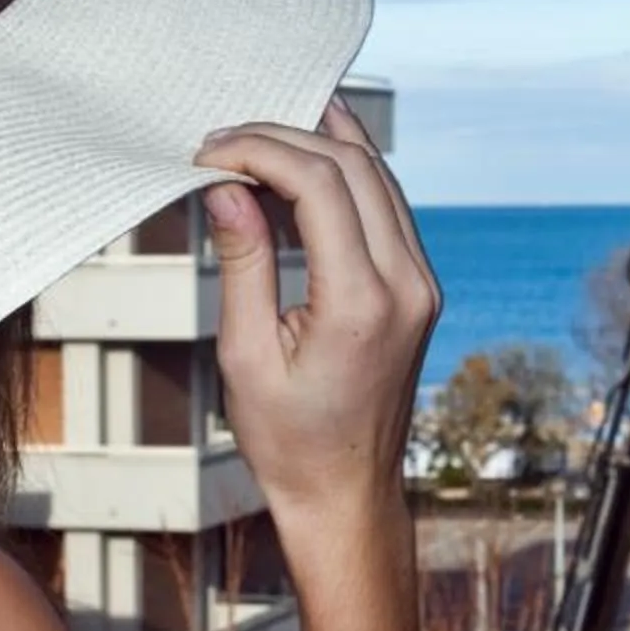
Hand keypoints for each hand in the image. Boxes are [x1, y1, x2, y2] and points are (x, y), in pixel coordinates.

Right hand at [192, 101, 439, 531]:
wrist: (346, 494)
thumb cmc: (289, 440)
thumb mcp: (246, 354)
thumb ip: (242, 263)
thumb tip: (224, 188)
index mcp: (361, 303)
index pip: (319, 185)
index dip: (261, 151)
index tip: (209, 153)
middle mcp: (406, 285)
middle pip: (354, 167)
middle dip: (286, 136)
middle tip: (224, 138)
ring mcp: (421, 285)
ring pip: (378, 178)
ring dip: (319, 146)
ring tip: (256, 137)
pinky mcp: (418, 289)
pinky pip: (386, 209)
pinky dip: (341, 178)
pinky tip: (296, 171)